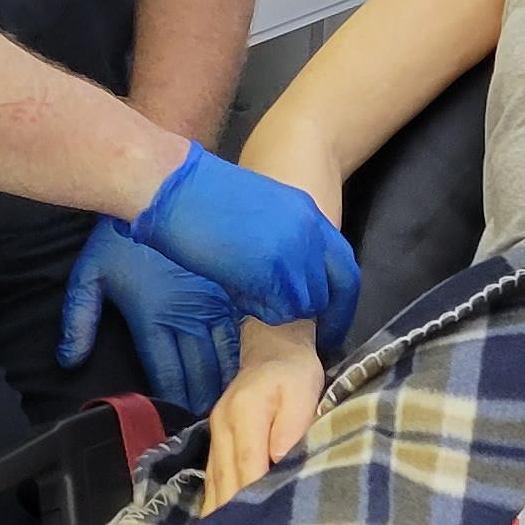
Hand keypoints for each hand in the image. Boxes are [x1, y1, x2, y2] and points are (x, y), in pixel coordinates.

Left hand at [58, 224, 241, 419]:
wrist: (155, 186)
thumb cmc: (117, 234)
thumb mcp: (88, 276)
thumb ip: (77, 321)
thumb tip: (68, 361)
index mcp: (154, 318)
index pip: (168, 376)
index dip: (173, 403)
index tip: (177, 423)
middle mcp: (189, 316)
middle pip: (202, 373)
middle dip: (205, 401)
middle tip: (211, 424)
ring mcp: (215, 301)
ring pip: (228, 355)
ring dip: (228, 382)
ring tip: (231, 406)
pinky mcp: (232, 286)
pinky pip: (244, 330)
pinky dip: (245, 353)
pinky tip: (250, 370)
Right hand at [129, 144, 361, 342]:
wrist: (179, 187)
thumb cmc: (206, 197)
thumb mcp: (264, 211)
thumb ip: (287, 242)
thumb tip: (291, 280)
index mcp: (310, 214)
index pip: (345, 267)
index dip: (341, 302)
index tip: (332, 325)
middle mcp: (310, 233)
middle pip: (331, 291)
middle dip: (321, 316)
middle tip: (308, 336)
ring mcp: (294, 252)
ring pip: (304, 305)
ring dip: (280, 310)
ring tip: (247, 295)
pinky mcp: (270, 271)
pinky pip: (277, 309)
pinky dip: (259, 311)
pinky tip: (236, 293)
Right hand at [203, 331, 326, 512]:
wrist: (273, 349)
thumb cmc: (295, 373)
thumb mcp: (304, 391)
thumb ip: (293, 424)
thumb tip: (279, 461)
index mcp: (245, 413)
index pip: (248, 466)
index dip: (255, 498)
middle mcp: (222, 428)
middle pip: (226, 482)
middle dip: (237, 515)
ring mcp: (215, 437)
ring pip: (214, 486)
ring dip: (223, 515)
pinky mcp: (216, 444)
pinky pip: (213, 481)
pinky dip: (218, 504)